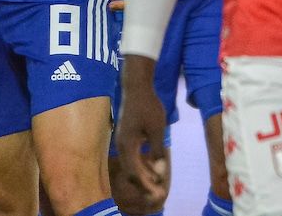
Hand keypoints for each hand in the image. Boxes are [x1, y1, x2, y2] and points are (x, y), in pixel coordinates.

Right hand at [116, 55, 169, 202]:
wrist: (137, 87)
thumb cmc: (148, 106)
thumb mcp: (156, 129)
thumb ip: (157, 151)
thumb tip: (159, 170)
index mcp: (127, 146)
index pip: (134, 173)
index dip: (146, 186)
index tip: (158, 194)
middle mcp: (122, 146)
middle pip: (131, 172)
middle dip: (145, 184)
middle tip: (160, 193)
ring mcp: (122, 141)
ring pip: (132, 165)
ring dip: (144, 175)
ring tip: (158, 183)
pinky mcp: (126, 137)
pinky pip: (133, 156)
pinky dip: (142, 164)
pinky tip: (154, 166)